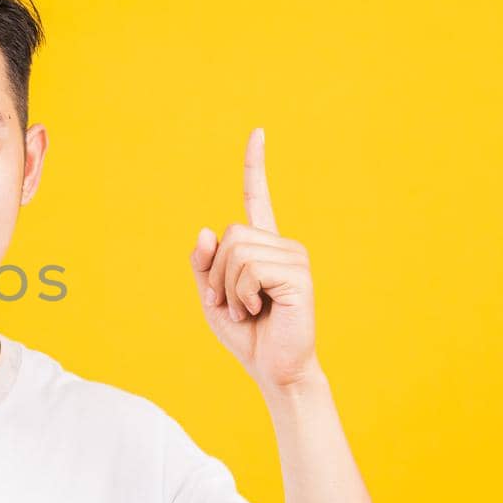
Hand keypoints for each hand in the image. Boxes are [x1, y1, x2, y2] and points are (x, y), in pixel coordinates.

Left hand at [188, 128, 319, 390]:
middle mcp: (282, 245)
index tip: (257, 132)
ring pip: (235, 252)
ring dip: (226, 288)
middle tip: (230, 304)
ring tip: (246, 310)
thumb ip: (204, 265)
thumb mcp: (211, 297)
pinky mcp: (298, 275)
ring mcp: (294, 258)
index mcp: (262, 247)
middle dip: (215, 274)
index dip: (254, 166)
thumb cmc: (246, 334)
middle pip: (228, 234)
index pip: (256, 197)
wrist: (273, 369)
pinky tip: (258, 311)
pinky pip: (249, 271)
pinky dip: (241, 295)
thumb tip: (205, 231)